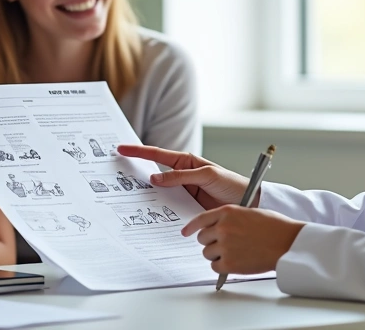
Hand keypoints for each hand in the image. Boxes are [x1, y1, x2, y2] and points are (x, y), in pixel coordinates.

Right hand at [117, 144, 249, 209]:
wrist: (247, 203)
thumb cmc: (231, 183)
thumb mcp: (207, 175)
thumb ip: (181, 176)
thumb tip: (155, 178)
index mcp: (186, 162)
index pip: (157, 154)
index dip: (138, 152)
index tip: (121, 149)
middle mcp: (181, 176)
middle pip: (153, 174)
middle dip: (136, 174)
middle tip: (116, 175)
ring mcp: (182, 193)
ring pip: (158, 193)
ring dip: (146, 196)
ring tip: (128, 196)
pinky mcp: (185, 208)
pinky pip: (168, 208)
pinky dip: (159, 211)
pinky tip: (150, 214)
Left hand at [182, 206, 303, 274]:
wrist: (287, 243)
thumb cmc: (274, 227)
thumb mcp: (249, 212)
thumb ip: (230, 217)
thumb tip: (216, 227)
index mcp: (227, 211)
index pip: (200, 219)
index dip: (191, 227)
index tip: (186, 232)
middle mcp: (223, 227)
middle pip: (202, 238)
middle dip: (211, 242)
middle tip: (224, 245)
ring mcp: (225, 245)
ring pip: (207, 253)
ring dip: (217, 255)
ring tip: (235, 253)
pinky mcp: (229, 263)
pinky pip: (215, 266)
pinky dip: (223, 266)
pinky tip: (236, 262)